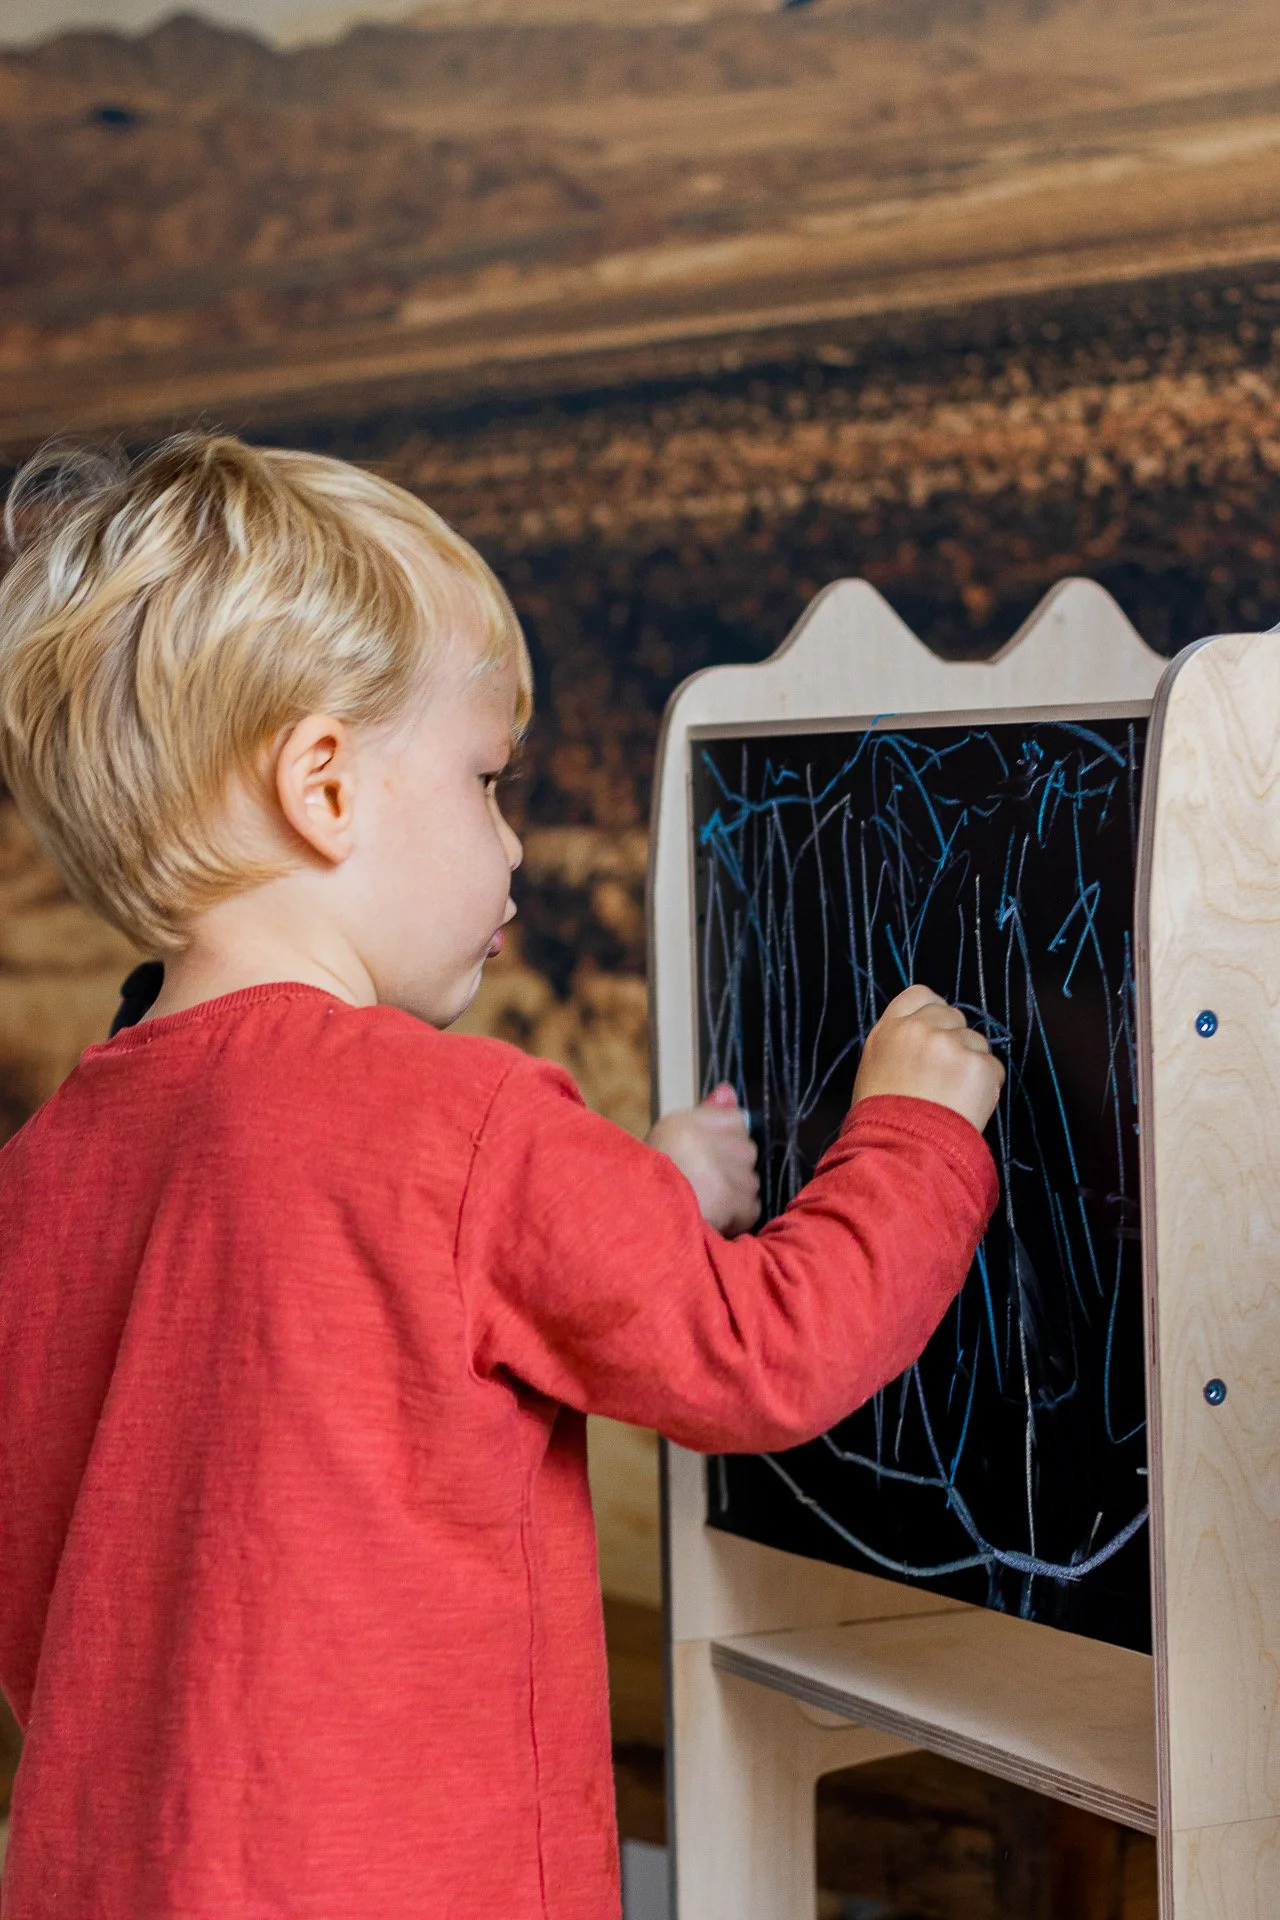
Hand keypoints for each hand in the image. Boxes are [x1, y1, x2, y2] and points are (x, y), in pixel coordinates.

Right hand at [648, 1085, 760, 1236]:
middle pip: (746, 1150)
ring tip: (703, 1205)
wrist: (641, 1225)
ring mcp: (722, 1169)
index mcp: (684, 1124)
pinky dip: (736, 1219)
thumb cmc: (650, 1185)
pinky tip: (713, 1220)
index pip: (735, 1119)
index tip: (703, 1159)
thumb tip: (729, 1090)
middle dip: (732, 1169)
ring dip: (734, 1196)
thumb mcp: (669, 1141)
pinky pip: (750, 1208)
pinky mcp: (733, 1199)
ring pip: (749, 1181)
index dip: (723, 1143)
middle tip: (701, 1185)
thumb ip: (706, 1115)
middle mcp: (704, 1140)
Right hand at [852, 985, 1003, 1132]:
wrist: (900, 1151)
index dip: (933, 1010)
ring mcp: (950, 1045)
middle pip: (953, 1015)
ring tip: (952, 1098)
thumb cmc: (882, 1120)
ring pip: (976, 1042)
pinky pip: (992, 1068)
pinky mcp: (977, 1065)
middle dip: (955, 1040)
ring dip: (971, 1064)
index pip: (920, 995)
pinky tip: (965, 1107)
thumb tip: (927, 1036)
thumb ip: (899, 1043)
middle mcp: (919, 1029)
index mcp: (889, 1029)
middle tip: (944, 1076)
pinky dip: (986, 1087)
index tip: (938, 1031)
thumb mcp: (874, 1069)